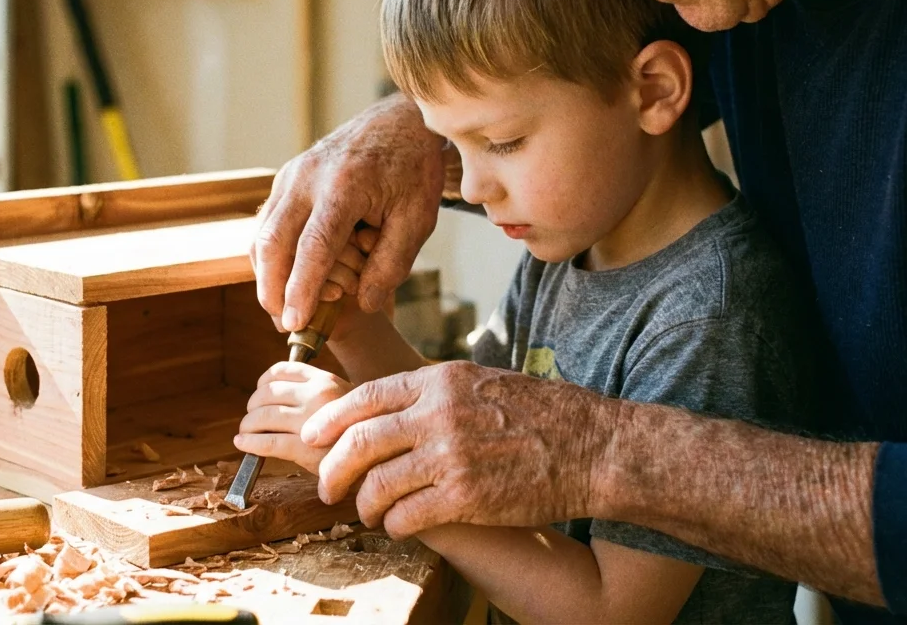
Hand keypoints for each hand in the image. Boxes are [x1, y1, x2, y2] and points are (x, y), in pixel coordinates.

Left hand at [235, 362, 354, 473]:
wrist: (380, 460)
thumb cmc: (358, 433)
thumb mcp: (343, 401)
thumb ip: (315, 393)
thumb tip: (273, 395)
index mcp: (325, 380)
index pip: (281, 370)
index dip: (262, 382)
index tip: (259, 393)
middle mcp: (317, 396)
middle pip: (267, 393)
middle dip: (252, 406)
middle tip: (251, 418)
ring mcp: (311, 421)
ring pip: (263, 416)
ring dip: (247, 425)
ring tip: (245, 432)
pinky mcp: (305, 449)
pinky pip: (268, 442)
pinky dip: (249, 442)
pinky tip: (243, 444)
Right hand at [252, 94, 445, 331]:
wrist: (397, 122)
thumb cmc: (411, 170)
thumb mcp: (417, 218)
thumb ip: (391, 263)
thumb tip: (363, 303)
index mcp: (345, 185)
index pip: (314, 246)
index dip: (301, 288)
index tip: (294, 322)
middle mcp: (308, 177)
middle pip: (274, 242)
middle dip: (272, 290)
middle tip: (283, 325)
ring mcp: (291, 175)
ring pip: (262, 234)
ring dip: (267, 276)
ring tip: (282, 309)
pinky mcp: (286, 178)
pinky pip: (267, 223)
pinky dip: (270, 256)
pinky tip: (284, 279)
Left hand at [300, 361, 619, 537]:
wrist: (594, 446)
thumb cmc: (543, 413)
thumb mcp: (482, 380)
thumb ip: (434, 392)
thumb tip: (388, 408)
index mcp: (439, 380)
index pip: (364, 397)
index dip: (330, 420)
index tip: (312, 437)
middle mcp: (438, 414)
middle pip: (359, 442)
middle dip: (332, 469)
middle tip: (326, 486)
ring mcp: (450, 456)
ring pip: (378, 484)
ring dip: (364, 504)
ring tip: (367, 512)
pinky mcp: (466, 497)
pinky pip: (407, 516)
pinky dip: (395, 525)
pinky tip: (400, 526)